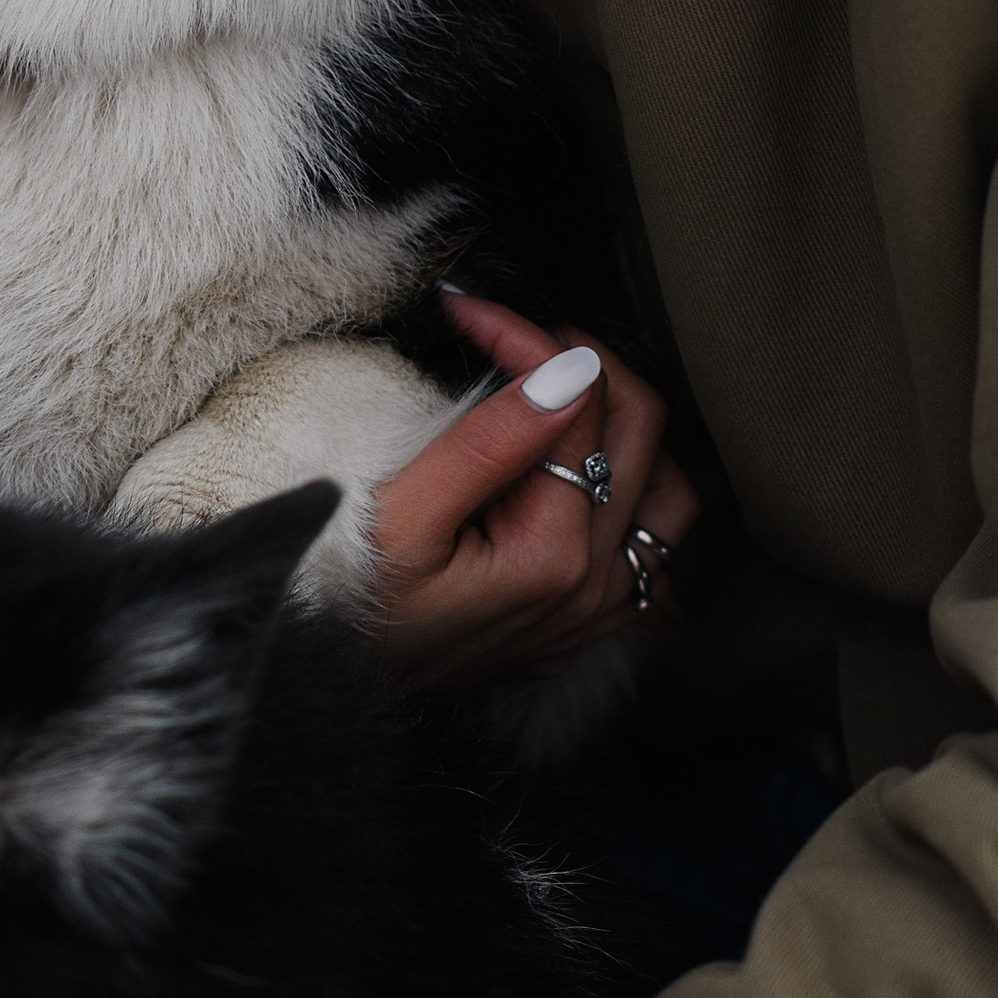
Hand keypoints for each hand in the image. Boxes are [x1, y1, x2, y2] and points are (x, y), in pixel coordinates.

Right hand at [364, 291, 698, 687]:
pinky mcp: (587, 623)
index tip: (465, 310)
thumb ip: (489, 440)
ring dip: (623, 426)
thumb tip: (568, 369)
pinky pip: (649, 544)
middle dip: (576, 359)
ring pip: (666, 488)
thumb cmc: (351, 600)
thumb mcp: (401, 514)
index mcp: (554, 553)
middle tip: (510, 333)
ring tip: (557, 391)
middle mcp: (596, 584)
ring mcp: (599, 610)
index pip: (573, 401)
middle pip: (636, 428)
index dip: (523, 338)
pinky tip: (574, 471)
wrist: (331, 687)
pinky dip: (628, 490)